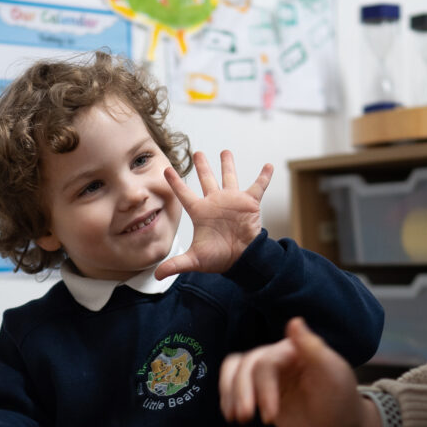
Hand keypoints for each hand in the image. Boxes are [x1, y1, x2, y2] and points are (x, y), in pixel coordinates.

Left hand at [155, 150, 273, 278]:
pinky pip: (258, 187)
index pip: (184, 194)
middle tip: (197, 152)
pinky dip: (264, 176)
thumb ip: (176, 264)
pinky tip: (269, 165)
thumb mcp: (195, 260)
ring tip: (225, 151)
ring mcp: (232, 201)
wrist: (242, 259)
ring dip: (228, 164)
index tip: (166, 170)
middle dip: (202, 166)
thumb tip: (158, 275)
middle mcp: (215, 203)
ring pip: (229, 177)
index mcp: (200, 212)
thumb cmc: (219, 258)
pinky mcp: (249, 203)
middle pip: (207, 180)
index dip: (175, 182)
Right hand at [219, 317, 381, 426]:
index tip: (270, 416)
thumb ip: (313, 348)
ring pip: (235, 371)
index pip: (266, 361)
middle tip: (247, 418)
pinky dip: (228, 397)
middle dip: (243, 392)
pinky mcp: (260, 391)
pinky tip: (232, 415)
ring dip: (231, 393)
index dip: (263, 387)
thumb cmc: (341, 401)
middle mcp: (278, 357)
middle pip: (246, 365)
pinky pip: (234, 386)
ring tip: (237, 418)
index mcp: (294, 349)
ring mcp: (268, 375)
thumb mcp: (332, 376)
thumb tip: (294, 322)